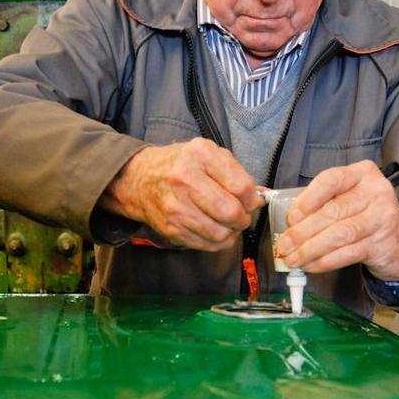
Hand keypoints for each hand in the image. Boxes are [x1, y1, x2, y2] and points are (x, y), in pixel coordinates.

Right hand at [99, 138, 259, 250]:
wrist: (140, 179)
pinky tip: (214, 229)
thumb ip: (235, 172)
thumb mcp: (208, 154)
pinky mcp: (172, 228)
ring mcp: (176, 207)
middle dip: (243, 218)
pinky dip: (217, 241)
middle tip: (241, 215)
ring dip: (231, 232)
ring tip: (227, 223)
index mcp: (199, 155)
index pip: (242, 187)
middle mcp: (185, 180)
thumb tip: (259, 198)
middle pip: (232, 213)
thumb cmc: (180, 165)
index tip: (251, 201)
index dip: (253, 199)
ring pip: (221, 234)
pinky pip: (206, 244)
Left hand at [274, 160, 398, 280]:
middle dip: (301, 232)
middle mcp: (376, 192)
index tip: (290, 217)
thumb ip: (323, 202)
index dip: (307, 199)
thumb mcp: (350, 198)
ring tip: (292, 259)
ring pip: (338, 235)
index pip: (330, 180)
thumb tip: (287, 222)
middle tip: (283, 246)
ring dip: (309, 250)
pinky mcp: (381, 244)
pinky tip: (310, 265)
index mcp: (363, 173)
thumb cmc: (366, 216)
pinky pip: (346, 253)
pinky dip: (323, 261)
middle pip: (331, 211)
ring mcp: (382, 218)